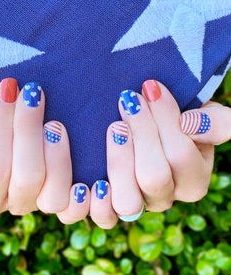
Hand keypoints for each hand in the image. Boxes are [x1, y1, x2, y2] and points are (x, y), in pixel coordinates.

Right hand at [0, 78, 72, 216]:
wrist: (5, 137)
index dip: (3, 126)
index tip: (9, 88)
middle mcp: (15, 203)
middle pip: (28, 177)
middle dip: (30, 132)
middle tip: (34, 96)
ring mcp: (41, 203)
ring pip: (53, 195)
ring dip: (58, 157)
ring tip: (56, 125)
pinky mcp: (64, 200)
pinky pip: (75, 210)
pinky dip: (82, 196)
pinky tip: (85, 169)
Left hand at [57, 80, 230, 228]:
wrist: (143, 130)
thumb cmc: (171, 123)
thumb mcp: (202, 118)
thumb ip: (214, 123)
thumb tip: (191, 123)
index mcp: (192, 180)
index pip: (181, 157)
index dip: (166, 121)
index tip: (151, 88)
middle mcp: (164, 198)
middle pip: (154, 177)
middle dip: (141, 133)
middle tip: (129, 101)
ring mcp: (137, 205)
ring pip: (128, 201)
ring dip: (118, 161)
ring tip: (115, 127)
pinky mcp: (110, 209)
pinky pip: (104, 217)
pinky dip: (96, 201)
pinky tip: (91, 174)